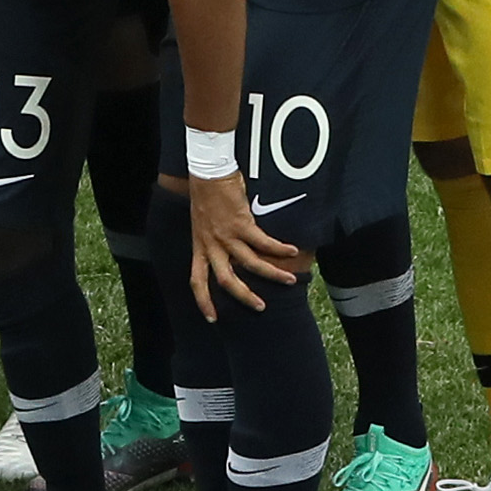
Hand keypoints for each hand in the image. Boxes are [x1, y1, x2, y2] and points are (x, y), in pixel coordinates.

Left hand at [185, 171, 305, 317]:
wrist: (207, 172)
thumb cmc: (206, 194)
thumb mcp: (203, 223)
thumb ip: (214, 240)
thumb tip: (231, 252)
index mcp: (200, 246)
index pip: (196, 280)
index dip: (203, 300)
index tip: (212, 318)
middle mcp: (211, 244)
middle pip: (226, 280)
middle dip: (244, 296)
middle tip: (261, 308)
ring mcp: (226, 235)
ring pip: (250, 263)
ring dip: (272, 274)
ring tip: (290, 280)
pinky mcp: (241, 222)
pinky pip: (263, 242)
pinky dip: (279, 248)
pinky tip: (293, 251)